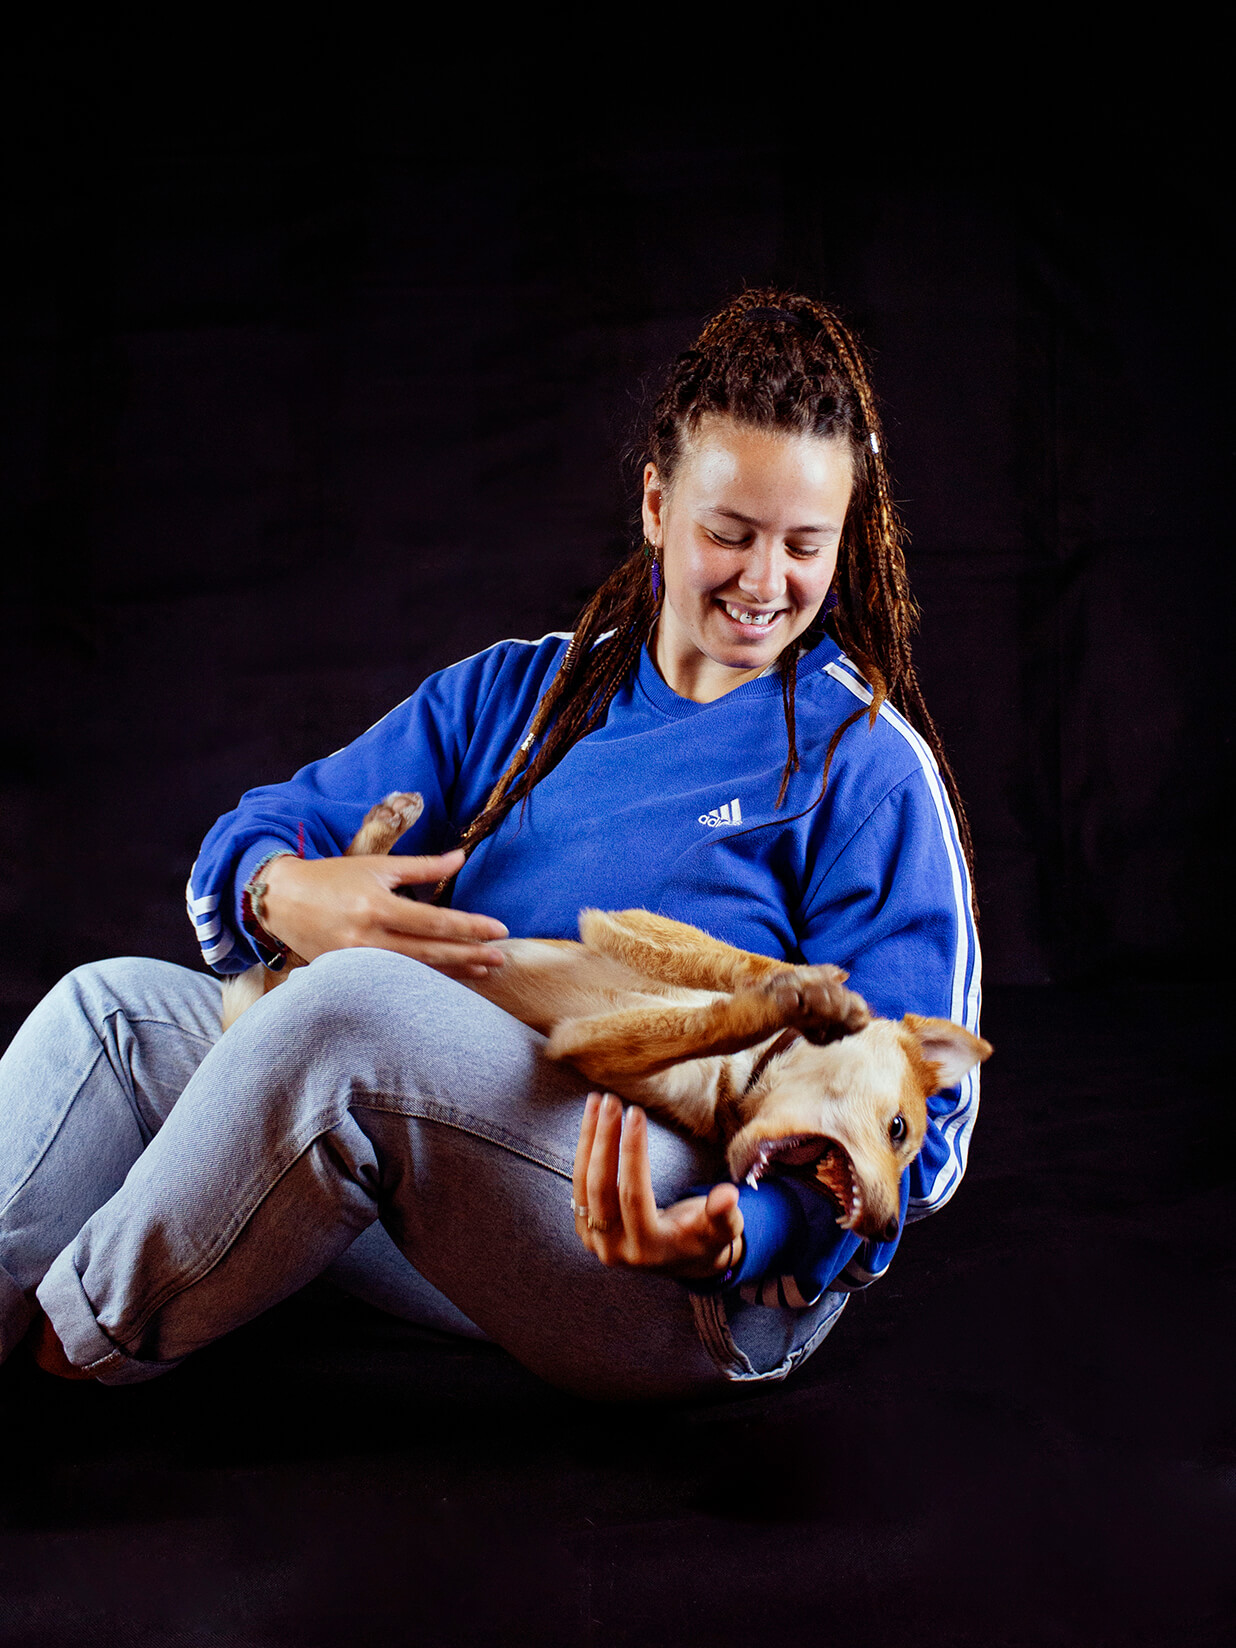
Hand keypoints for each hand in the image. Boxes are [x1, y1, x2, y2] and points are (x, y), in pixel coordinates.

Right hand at [261, 849, 508, 979]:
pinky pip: (396, 979)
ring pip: (416, 971)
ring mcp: (358, 961)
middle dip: (470, 955)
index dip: (470, 927)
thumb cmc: (332, 877)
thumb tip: (461, 858)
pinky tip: (447, 978)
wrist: (281, 900)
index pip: (435, 921)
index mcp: (377, 905)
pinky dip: (425, 979)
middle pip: (430, 952)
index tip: (499, 929)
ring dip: (453, 971)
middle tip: (501, 957)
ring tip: (484, 970)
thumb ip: (422, 867)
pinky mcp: (349, 974)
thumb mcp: (378, 865)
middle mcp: (368, 937)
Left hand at [571, 1093, 743, 1280]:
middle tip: (611, 1101)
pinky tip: (590, 1123)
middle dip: (604, 1139)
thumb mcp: (723, 1229)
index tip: (635, 1113)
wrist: (680, 1260)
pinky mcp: (586, 1231)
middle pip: (601, 1188)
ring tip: (595, 1102)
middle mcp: (616, 1250)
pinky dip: (583, 1152)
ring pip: (583, 1185)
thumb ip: (725, 1214)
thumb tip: (728, 1195)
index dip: (633, 1153)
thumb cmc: (704, 1237)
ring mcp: (596, 1243)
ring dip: (588, 1140)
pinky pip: (578, 1186)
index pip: (634, 1195)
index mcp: (650, 1249)